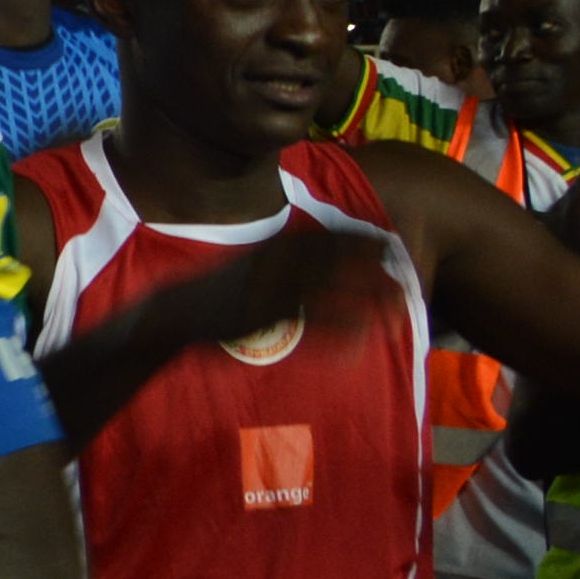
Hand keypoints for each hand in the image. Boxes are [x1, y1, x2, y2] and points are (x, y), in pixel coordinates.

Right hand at [156, 220, 399, 355]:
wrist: (172, 312)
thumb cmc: (211, 291)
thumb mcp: (248, 262)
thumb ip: (279, 255)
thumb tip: (310, 252)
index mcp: (275, 243)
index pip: (330, 235)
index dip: (364, 241)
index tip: (390, 248)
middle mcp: (279, 260)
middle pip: (342, 259)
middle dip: (376, 270)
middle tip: (407, 282)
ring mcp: (273, 286)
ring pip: (336, 289)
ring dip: (369, 299)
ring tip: (398, 313)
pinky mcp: (267, 314)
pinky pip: (313, 323)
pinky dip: (340, 332)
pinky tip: (361, 343)